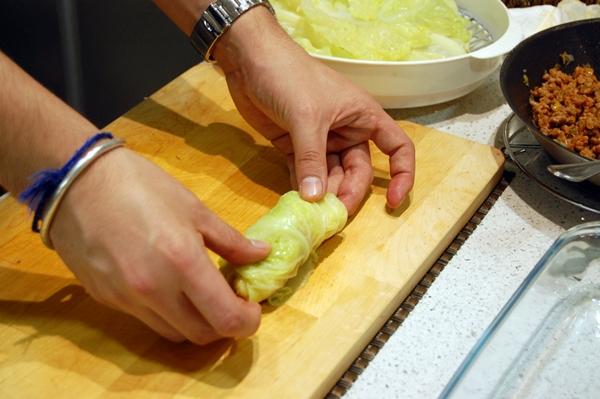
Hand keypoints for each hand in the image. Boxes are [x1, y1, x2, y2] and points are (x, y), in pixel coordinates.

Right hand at [50, 147, 269, 343]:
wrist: (77, 180)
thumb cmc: (142, 186)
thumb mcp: (194, 208)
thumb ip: (231, 240)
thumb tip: (262, 254)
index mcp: (183, 264)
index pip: (226, 319)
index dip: (247, 321)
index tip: (251, 306)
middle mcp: (155, 291)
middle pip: (202, 335)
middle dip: (224, 325)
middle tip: (230, 300)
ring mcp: (127, 300)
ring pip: (174, 333)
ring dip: (196, 322)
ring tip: (200, 295)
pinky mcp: (106, 300)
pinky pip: (146, 320)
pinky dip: (166, 313)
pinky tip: (168, 287)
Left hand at [214, 7, 414, 214]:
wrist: (250, 59)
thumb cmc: (289, 78)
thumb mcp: (306, 118)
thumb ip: (312, 160)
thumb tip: (316, 199)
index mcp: (363, 117)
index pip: (397, 147)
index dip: (401, 175)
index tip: (391, 201)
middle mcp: (347, 131)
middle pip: (358, 171)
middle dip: (349, 193)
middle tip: (333, 215)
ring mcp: (320, 141)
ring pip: (331, 176)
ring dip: (325, 195)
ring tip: (314, 214)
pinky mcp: (295, 147)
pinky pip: (305, 175)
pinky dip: (303, 189)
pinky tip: (298, 204)